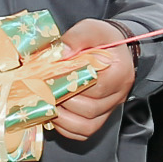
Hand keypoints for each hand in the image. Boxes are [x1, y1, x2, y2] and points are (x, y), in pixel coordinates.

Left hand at [49, 20, 133, 141]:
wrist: (114, 48)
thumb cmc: (102, 39)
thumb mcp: (91, 29)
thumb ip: (76, 38)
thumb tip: (60, 54)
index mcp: (119, 71)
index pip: (96, 87)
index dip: (71, 85)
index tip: (51, 79)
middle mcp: (118, 94)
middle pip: (90, 109)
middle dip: (63, 102)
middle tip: (43, 92)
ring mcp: (110, 108)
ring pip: (87, 126)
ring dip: (63, 119)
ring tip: (47, 105)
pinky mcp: (101, 116)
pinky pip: (85, 132)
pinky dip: (67, 128)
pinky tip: (54, 115)